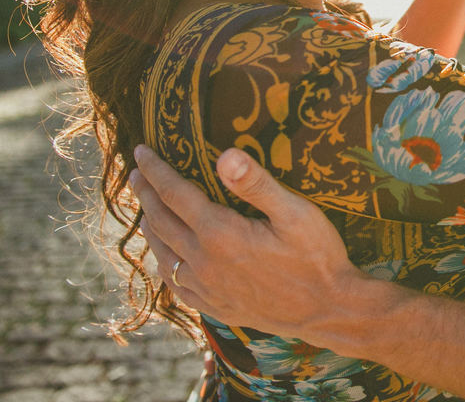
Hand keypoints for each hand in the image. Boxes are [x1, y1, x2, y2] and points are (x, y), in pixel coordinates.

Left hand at [130, 145, 360, 341]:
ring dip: (151, 228)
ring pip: (163, 254)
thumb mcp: (296, 213)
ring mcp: (207, 288)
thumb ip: (257, 184)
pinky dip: (164, 264)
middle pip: (162, 221)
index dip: (155, 171)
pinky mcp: (215, 306)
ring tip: (146, 210)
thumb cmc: (317, 257)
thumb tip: (225, 155)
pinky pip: (175, 284)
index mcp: (220, 234)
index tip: (140, 152)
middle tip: (136, 174)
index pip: (175, 194)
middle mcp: (204, 262)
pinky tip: (167, 258)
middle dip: (146, 194)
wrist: (327, 311)